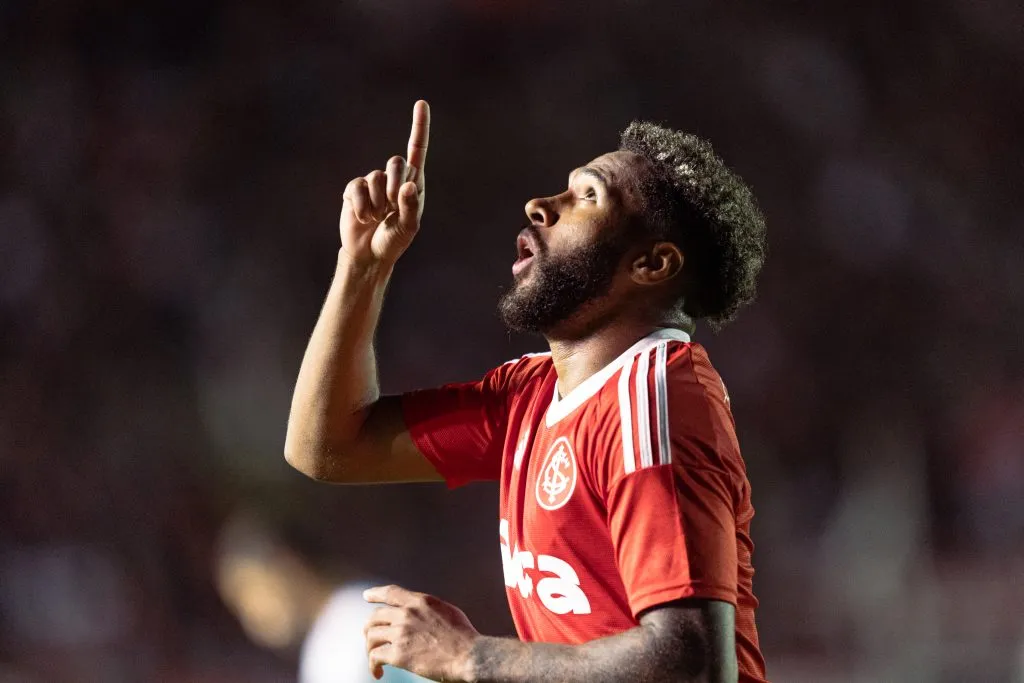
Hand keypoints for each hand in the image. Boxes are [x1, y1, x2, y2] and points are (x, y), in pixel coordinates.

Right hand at [340, 100, 429, 266]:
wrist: (369, 254)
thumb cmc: (394, 240)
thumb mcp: (409, 227)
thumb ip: (410, 206)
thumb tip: (407, 184)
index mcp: (412, 183)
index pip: (417, 150)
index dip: (419, 127)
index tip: (421, 103)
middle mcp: (393, 178)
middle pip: (395, 162)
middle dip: (394, 186)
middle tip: (391, 207)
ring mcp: (372, 183)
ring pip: (375, 178)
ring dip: (377, 203)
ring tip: (377, 218)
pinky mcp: (353, 190)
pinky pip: (357, 188)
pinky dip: (361, 206)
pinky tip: (363, 218)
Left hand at [363, 584, 478, 681]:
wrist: (469, 655)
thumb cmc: (464, 636)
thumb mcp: (446, 610)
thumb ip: (428, 609)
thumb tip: (419, 613)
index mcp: (420, 601)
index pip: (391, 593)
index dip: (376, 594)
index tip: (366, 596)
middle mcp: (407, 613)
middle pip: (375, 617)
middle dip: (370, 628)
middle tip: (370, 639)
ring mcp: (401, 633)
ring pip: (371, 636)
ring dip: (370, 648)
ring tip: (375, 658)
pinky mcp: (398, 653)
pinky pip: (375, 656)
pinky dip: (373, 665)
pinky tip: (378, 672)